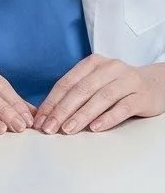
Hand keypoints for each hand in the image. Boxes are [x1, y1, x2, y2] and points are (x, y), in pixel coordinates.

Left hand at [33, 56, 164, 133]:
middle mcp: (109, 68)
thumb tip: (49, 113)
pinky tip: (95, 128)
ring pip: (100, 98)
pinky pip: (122, 108)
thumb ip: (77, 93)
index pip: (66, 83)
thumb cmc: (118, 86)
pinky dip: (108, 118)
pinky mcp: (141, 96)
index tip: (40, 119)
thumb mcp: (97, 82)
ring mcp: (127, 81)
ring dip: (81, 115)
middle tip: (49, 127)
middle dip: (62, 110)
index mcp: (92, 63)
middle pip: (81, 90)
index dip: (51, 101)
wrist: (155, 84)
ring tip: (68, 129)